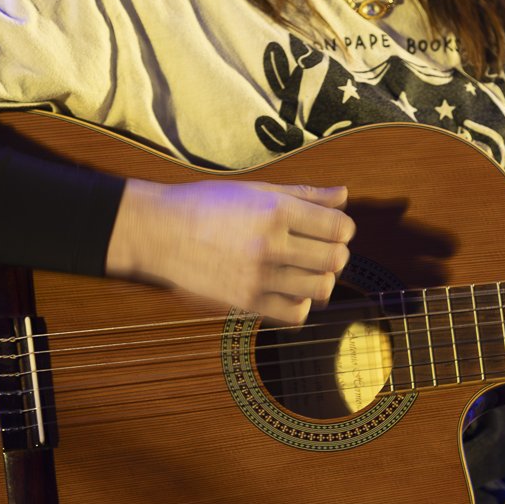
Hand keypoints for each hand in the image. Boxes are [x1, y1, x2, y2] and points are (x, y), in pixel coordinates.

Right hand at [106, 177, 354, 325]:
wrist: (160, 232)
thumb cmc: (207, 205)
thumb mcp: (257, 190)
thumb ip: (304, 195)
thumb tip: (344, 196)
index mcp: (276, 211)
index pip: (340, 228)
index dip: (342, 229)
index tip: (330, 229)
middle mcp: (270, 244)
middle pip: (336, 259)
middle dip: (335, 254)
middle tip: (318, 250)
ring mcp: (258, 277)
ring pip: (321, 288)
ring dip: (320, 279)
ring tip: (303, 270)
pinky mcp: (246, 302)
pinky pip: (296, 314)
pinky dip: (300, 303)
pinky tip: (288, 289)